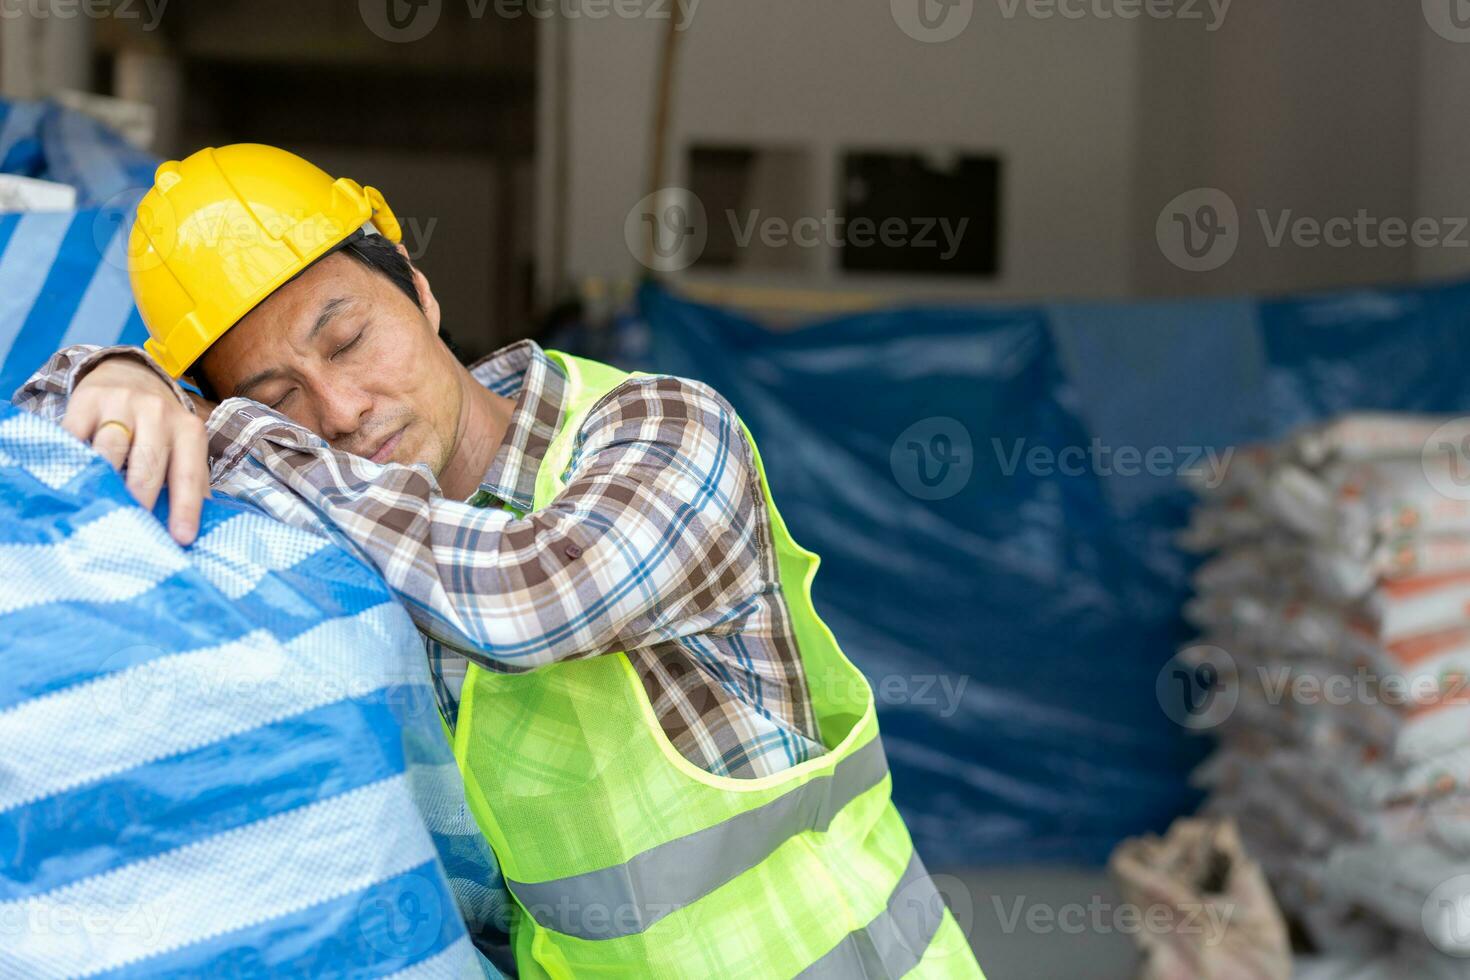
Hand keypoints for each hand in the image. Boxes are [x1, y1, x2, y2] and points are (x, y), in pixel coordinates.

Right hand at [64, 355, 209, 544]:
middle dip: (141, 498)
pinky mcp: (86, 400)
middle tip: (133, 530)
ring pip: (109, 449)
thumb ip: (190, 483)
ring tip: (97, 511)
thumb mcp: (183, 447)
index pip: (188, 474)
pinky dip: (70, 458)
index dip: (185, 507)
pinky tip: (66, 481)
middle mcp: (158, 412)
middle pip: (147, 462)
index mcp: (188, 429)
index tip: (182, 538)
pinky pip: (74, 434)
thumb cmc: (161, 428)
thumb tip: (197, 532)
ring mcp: (120, 403)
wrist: (129, 376)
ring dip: (102, 481)